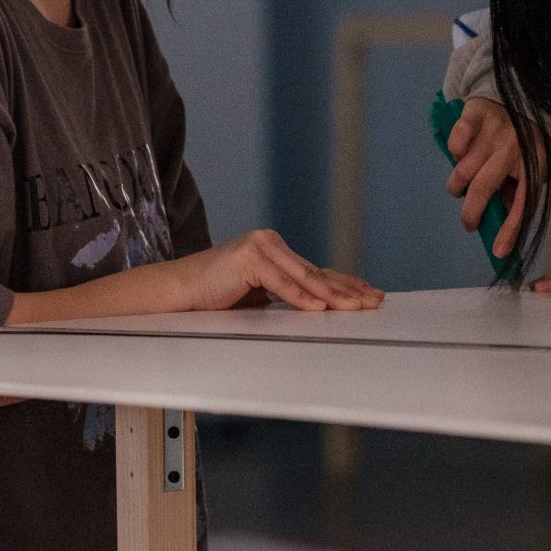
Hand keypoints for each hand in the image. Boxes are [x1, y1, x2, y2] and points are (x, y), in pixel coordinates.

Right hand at [169, 231, 383, 313]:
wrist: (177, 291)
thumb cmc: (213, 297)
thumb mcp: (257, 295)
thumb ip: (284, 294)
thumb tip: (317, 307)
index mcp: (274, 250)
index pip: (317, 270)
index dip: (345, 283)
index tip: (368, 294)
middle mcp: (270, 243)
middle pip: (316, 272)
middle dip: (348, 289)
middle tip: (374, 301)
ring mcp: (259, 247)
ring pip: (304, 277)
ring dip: (333, 295)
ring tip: (356, 307)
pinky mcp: (248, 258)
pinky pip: (282, 283)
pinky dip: (302, 297)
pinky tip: (321, 307)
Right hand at [447, 96, 548, 257]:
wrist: (528, 96)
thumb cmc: (528, 141)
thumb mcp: (534, 168)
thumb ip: (519, 193)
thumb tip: (500, 223)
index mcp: (533, 164)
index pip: (522, 203)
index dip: (509, 230)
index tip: (498, 251)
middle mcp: (513, 148)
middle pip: (482, 189)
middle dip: (470, 213)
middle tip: (469, 221)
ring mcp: (493, 130)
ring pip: (463, 170)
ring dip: (458, 185)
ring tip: (463, 185)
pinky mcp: (476, 114)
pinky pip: (456, 141)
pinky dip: (454, 152)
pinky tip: (461, 154)